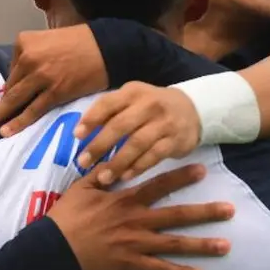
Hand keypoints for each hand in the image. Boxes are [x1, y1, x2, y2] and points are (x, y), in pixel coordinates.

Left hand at [0, 25, 107, 136]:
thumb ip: (32, 56)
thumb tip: (20, 81)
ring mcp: (40, 76)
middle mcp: (28, 58)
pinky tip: (7, 131)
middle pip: (10, 87)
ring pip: (16, 100)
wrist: (108, 46)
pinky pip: (32, 110)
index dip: (12, 85)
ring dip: (1, 116)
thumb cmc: (81, 42)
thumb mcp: (48, 39)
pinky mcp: (55, 92)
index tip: (10, 97)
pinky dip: (18, 122)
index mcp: (24, 42)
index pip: (12, 70)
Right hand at [47, 164, 232, 269]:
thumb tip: (115, 155)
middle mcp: (137, 221)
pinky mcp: (131, 264)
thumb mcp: (81, 188)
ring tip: (226, 245)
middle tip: (230, 209)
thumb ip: (101, 172)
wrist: (54, 249)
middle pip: (177, 215)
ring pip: (175, 244)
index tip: (203, 171)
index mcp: (125, 200)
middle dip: (205, 212)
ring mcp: (136, 244)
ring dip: (202, 245)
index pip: (159, 185)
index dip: (181, 177)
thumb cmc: (66, 217)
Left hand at [74, 82, 201, 185]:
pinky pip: (154, 156)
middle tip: (83, 162)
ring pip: (137, 144)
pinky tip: (125, 176)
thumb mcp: (132, 99)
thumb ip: (110, 111)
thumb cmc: (151, 106)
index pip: (108, 103)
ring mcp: (163, 123)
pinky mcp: (175, 140)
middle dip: (99, 145)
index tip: (77, 135)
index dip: (91, 119)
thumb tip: (82, 131)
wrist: (192, 109)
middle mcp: (149, 105)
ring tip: (103, 177)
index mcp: (133, 92)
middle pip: (120, 126)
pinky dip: (138, 167)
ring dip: (117, 162)